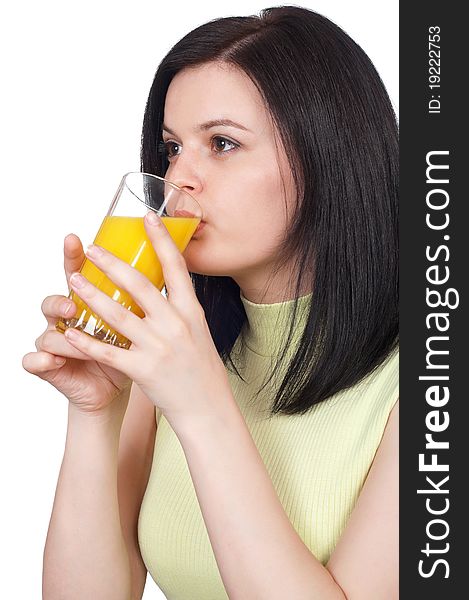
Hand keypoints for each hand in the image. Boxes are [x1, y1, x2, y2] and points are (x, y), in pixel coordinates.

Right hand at [22, 233, 131, 413]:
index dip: (75, 257)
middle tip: (75, 290)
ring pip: (49, 329)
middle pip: (58, 297)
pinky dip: (43, 360)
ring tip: (71, 322)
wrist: (113, 391)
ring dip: (62, 330)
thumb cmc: (130, 354)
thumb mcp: (138, 324)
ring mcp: (56, 341)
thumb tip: (166, 267)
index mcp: (90, 302)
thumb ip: (141, 299)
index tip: (78, 240)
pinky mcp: (50, 366)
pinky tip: (52, 359)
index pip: (80, 274)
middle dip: (63, 294)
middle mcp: (68, 318)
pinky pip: (38, 360)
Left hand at [61, 212, 231, 429]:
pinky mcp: (144, 370)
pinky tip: (71, 330)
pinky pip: (109, 351)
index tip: (148, 217)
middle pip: (140, 285)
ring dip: (92, 295)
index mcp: (192, 312)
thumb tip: (167, 287)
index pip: (176, 268)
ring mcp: (160, 347)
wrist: (208, 408)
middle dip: (112, 263)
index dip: (161, 240)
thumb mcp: (199, 332)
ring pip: (119, 314)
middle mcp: (176, 324)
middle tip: (92, 248)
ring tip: (73, 280)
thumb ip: (181, 309)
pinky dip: (88, 341)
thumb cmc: (202, 369)